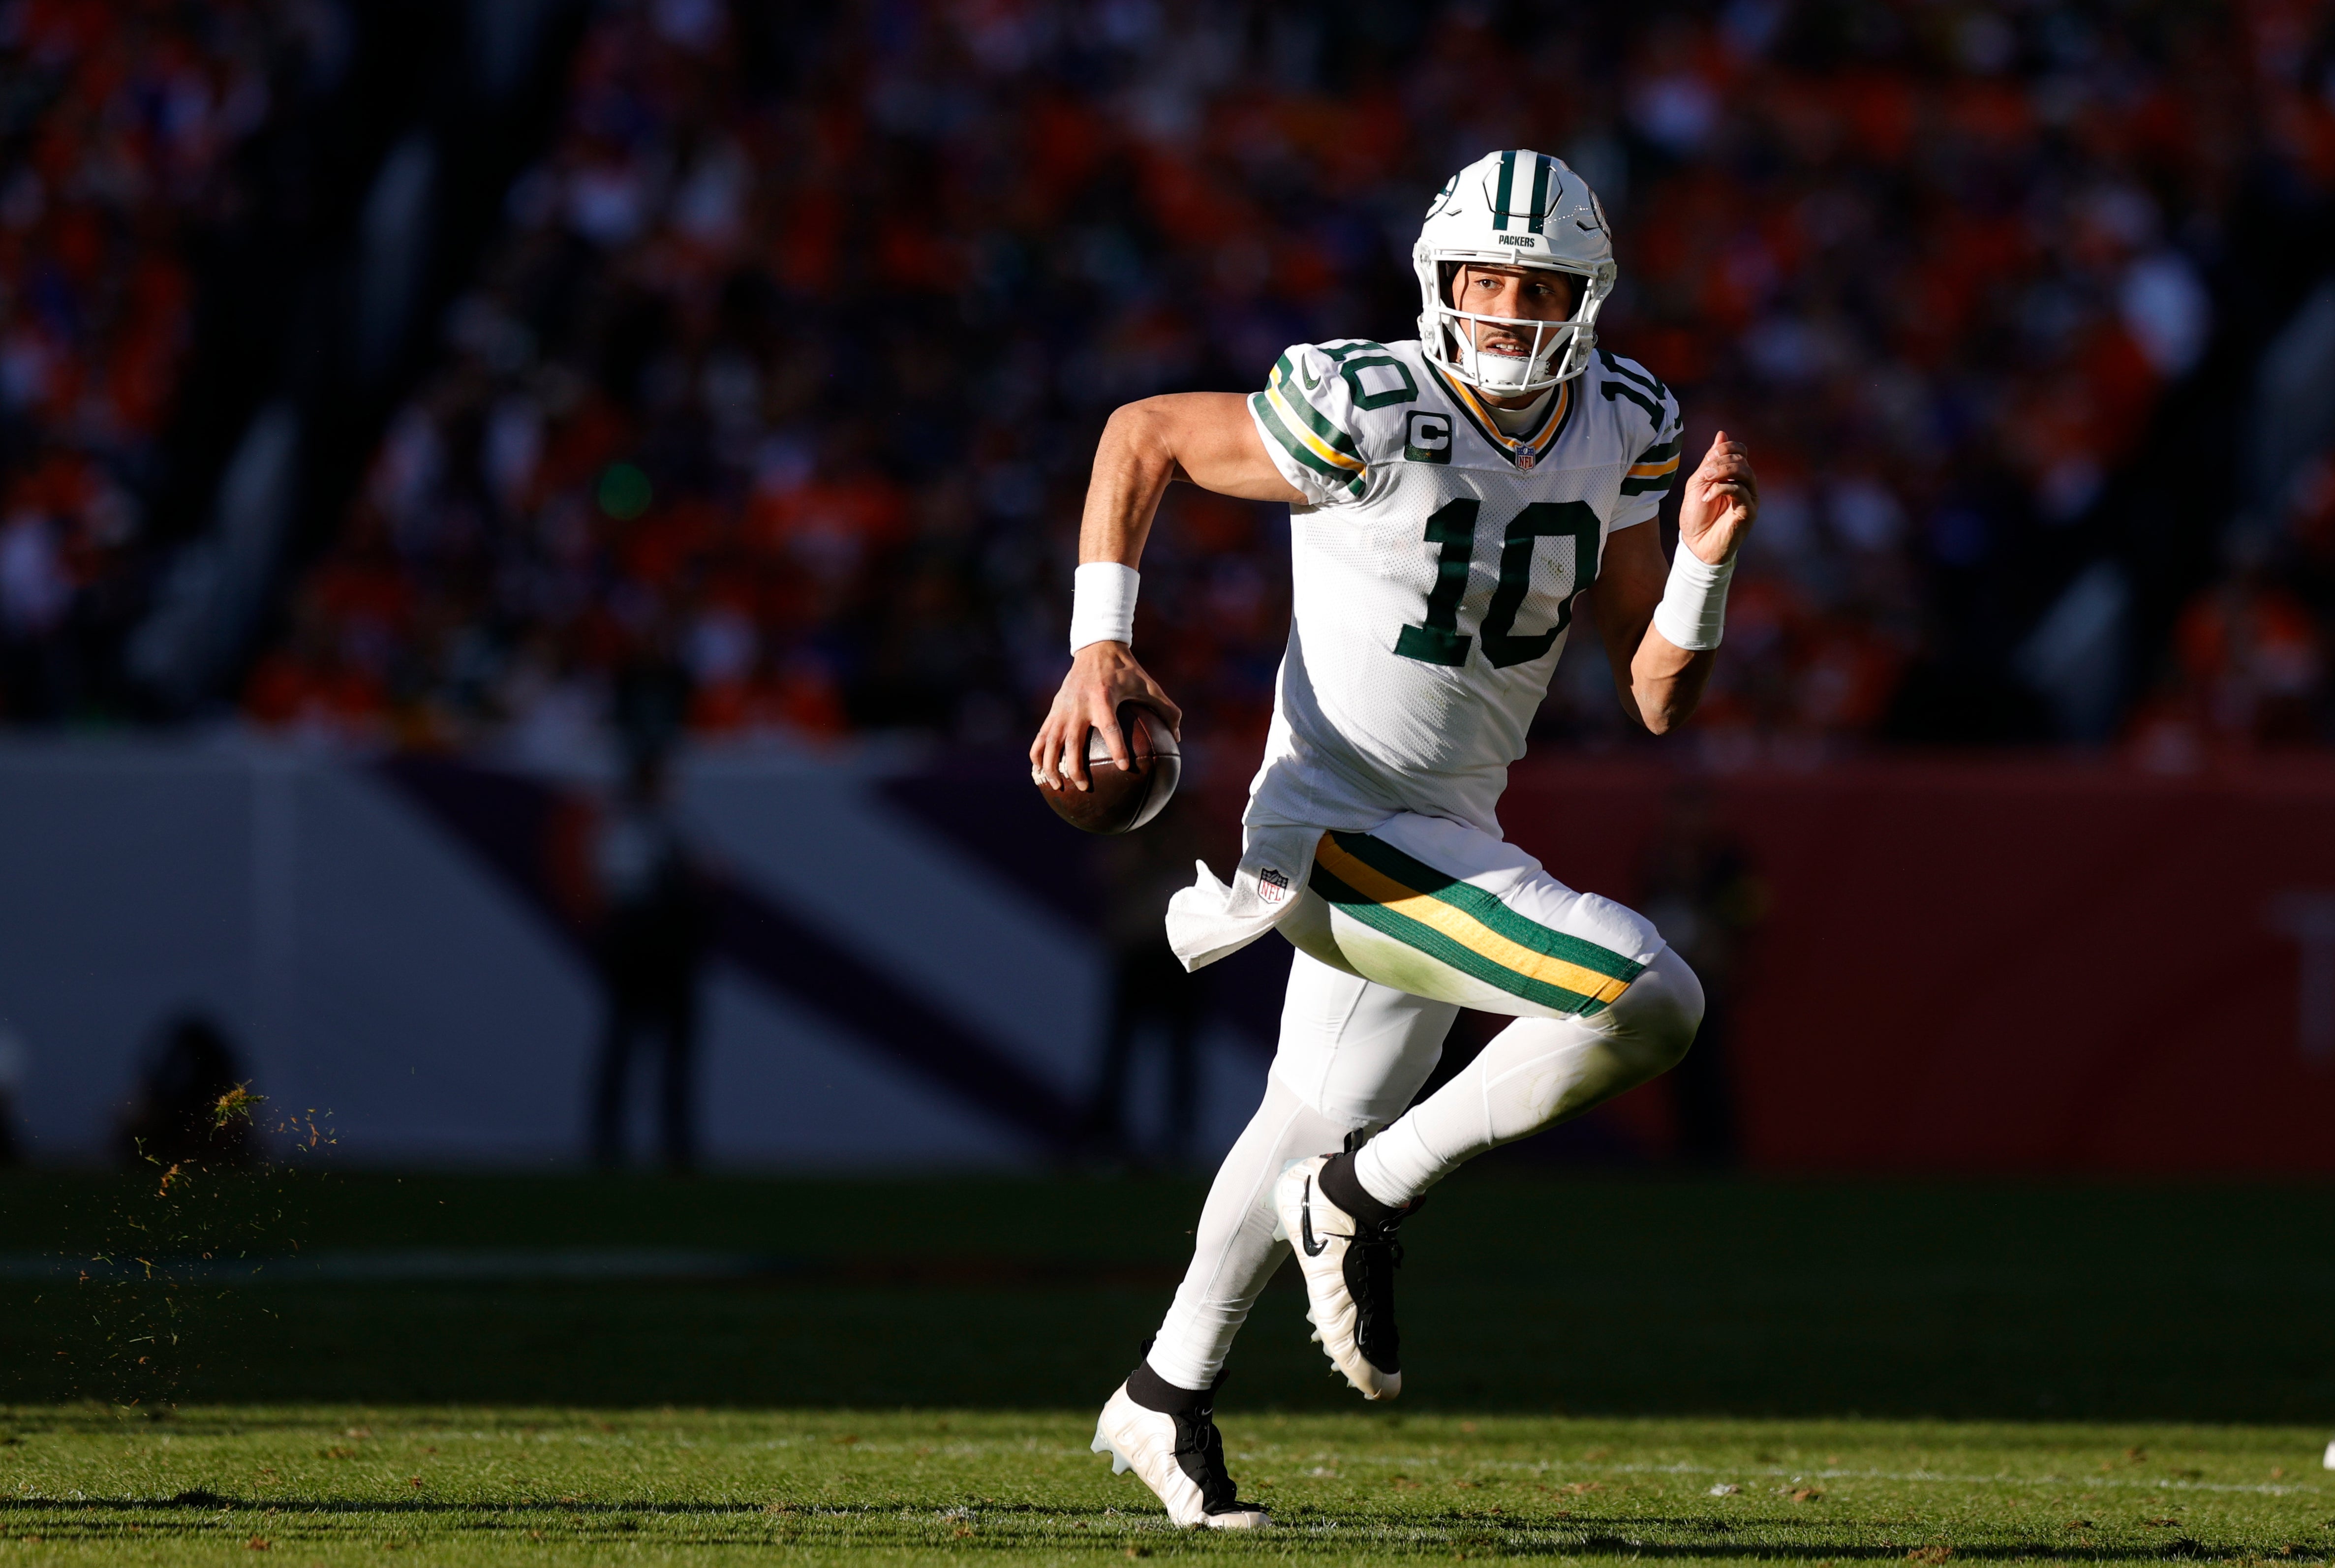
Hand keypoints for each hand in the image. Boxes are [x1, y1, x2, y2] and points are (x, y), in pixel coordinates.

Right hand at [1030, 642, 1181, 791]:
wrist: (1096, 649)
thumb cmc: (1126, 671)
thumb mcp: (1149, 685)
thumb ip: (1167, 710)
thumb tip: (1178, 738)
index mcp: (1104, 697)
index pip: (1110, 726)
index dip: (1117, 747)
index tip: (1123, 767)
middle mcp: (1079, 704)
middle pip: (1073, 742)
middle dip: (1076, 767)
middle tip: (1085, 787)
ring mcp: (1063, 708)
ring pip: (1050, 742)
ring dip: (1051, 766)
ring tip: (1057, 786)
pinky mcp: (1053, 710)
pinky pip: (1041, 736)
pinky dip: (1037, 755)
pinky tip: (1039, 773)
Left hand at [1678, 430, 1757, 564]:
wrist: (1695, 545)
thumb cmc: (1696, 516)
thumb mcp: (1698, 483)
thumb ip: (1710, 461)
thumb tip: (1722, 433)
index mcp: (1734, 476)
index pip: (1740, 451)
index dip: (1726, 448)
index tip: (1709, 458)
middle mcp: (1746, 485)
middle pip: (1742, 460)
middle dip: (1721, 461)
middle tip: (1704, 473)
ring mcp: (1749, 498)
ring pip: (1746, 473)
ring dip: (1723, 472)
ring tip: (1706, 480)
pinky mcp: (1748, 512)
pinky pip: (1741, 491)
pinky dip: (1722, 489)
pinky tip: (1708, 497)